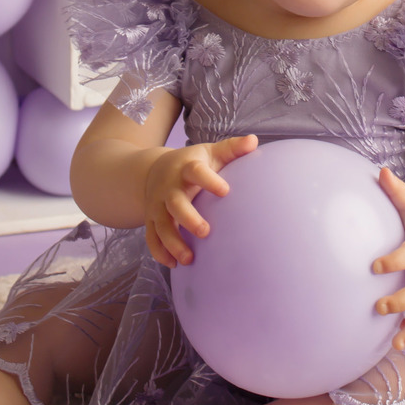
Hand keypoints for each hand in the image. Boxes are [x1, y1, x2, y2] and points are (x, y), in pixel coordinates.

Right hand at [143, 135, 257, 269]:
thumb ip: (232, 148)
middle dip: (188, 218)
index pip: (196, 172)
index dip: (209, 180)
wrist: (154, 170)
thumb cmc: (191, 163)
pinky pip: (151, 237)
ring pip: (161, 225)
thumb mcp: (210, 152)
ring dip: (173, 243)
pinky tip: (173, 264)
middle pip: (175, 204)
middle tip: (206, 232)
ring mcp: (157, 205)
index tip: (225, 191)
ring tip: (189, 259)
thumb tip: (254, 140)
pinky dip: (159, 252)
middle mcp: (169, 188)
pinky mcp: (151, 220)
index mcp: (186, 168)